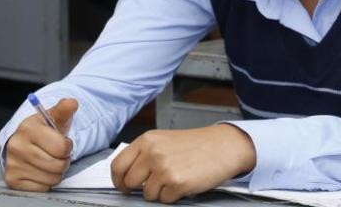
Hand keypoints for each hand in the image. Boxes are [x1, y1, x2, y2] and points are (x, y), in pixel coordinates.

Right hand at [3, 98, 77, 191]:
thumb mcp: (54, 117)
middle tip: (58, 155)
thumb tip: (72, 102)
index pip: (62, 147)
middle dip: (63, 161)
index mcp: (28, 128)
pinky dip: (45, 182)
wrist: (26, 142)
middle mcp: (17, 146)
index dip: (68, 146)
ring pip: (51, 179)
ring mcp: (13, 163)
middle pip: (57, 165)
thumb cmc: (44, 130)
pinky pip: (41, 188)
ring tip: (51, 162)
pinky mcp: (12, 179)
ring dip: (56, 172)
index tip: (63, 143)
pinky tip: (41, 170)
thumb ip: (64, 109)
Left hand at [111, 124, 255, 203]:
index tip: (123, 186)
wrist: (223, 146)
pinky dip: (174, 196)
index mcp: (147, 140)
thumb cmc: (197, 144)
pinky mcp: (177, 183)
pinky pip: (165, 200)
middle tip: (154, 185)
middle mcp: (152, 153)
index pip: (117, 165)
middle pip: (129, 182)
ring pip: (147, 195)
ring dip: (160, 192)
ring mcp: (164, 168)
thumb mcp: (165, 141)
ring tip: (175, 179)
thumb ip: (144, 154)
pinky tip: (185, 182)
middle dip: (140, 188)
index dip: (118, 180)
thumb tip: (128, 175)